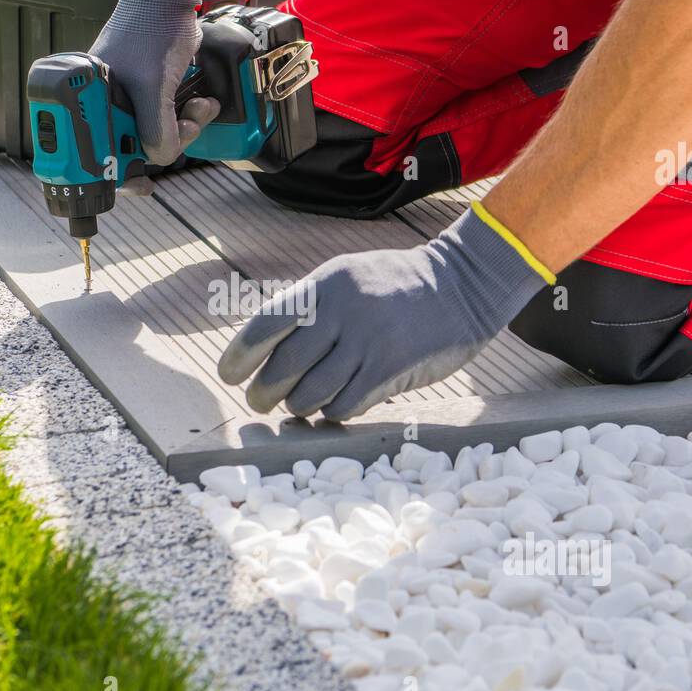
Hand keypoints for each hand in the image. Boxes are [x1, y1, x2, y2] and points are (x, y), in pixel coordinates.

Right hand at [90, 0, 222, 165]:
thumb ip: (155, 133)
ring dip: (184, 128)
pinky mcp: (150, 89)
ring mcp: (126, 96)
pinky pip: (166, 117)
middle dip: (166, 144)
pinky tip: (201, 104)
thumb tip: (159, 159)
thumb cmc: (151, 31)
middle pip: (132, 147)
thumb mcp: (152, 91)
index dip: (121, 174)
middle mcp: (102, 101)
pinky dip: (186, 116)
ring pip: (155, 134)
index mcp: (85, 101)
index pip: (96, 153)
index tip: (143, 186)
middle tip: (186, 132)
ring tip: (200, 109)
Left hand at [217, 207, 550, 420]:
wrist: (462, 285)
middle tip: (259, 403)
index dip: (239, 357)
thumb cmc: (394, 286)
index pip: (264, 326)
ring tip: (299, 403)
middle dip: (262, 394)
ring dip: (298, 406)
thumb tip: (259, 350)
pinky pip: (343, 406)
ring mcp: (367, 344)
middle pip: (282, 369)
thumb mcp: (346, 278)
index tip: (228, 376)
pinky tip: (332, 405)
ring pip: (310, 394)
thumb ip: (307, 307)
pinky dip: (330, 412)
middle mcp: (341, 314)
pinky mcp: (390, 371)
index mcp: (323, 286)